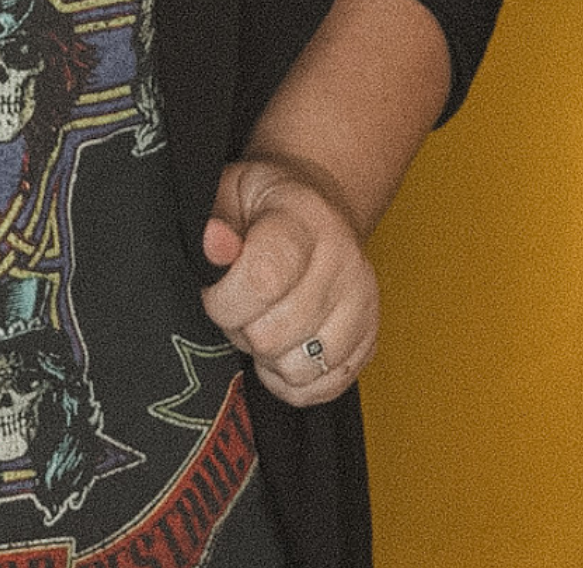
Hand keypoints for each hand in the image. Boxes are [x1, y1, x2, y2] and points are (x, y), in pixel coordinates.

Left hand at [201, 152, 379, 405]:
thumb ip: (217, 218)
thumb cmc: (267, 206)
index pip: (263, 279)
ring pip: (298, 369)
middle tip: (240, 304)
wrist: (318, 213)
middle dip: (241, 329)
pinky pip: (321, 388)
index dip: (225, 300)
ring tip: (264, 320)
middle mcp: (343, 261)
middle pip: (274, 334)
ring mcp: (362, 304)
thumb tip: (213, 244)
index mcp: (305, 218)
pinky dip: (291, 379)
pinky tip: (283, 346)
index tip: (214, 292)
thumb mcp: (232, 192)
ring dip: (267, 356)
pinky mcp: (369, 339)